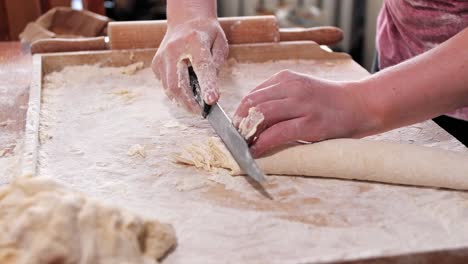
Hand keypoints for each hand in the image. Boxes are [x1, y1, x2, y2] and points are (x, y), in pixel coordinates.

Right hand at [152, 17, 227, 113]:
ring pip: (169, 88)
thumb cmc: (206, 34)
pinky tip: (185, 91)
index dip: (207, 85)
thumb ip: (217, 64)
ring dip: (182, 102)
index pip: (202, 67)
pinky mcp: (156, 64)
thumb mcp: (220, 43)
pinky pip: (166, 85)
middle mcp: (174, 49)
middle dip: (189, 103)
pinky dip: (176, 93)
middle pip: (178, 83)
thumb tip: (211, 88)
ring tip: (194, 106)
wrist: (185, 21)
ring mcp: (162, 57)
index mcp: (195, 41)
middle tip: (201, 112)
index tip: (212, 101)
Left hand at [234, 70, 378, 156]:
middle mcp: (292, 88)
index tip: (235, 128)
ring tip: (244, 146)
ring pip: (261, 116)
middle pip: (252, 103)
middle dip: (239, 124)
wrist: (360, 105)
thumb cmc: (328, 102)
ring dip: (247, 133)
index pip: (252, 95)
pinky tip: (256, 151)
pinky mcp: (310, 124)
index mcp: (286, 79)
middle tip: (236, 139)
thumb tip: (251, 118)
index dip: (239, 113)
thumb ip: (279, 99)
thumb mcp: (301, 91)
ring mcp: (302, 105)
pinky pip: (277, 134)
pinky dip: (262, 144)